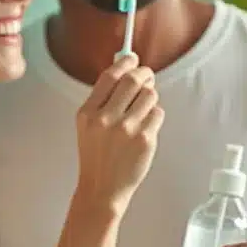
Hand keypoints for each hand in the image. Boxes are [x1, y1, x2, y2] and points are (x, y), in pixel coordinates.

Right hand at [74, 53, 163, 209]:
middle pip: (132, 80)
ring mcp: (127, 129)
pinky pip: (158, 113)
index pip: (109, 76)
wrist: (102, 187)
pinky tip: (145, 126)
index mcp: (88, 112)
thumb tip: (125, 71)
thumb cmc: (96, 156)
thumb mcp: (87, 125)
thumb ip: (102, 100)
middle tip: (147, 76)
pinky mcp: (145, 139)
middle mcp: (106, 119)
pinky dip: (155, 116)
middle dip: (144, 74)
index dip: (124, 63)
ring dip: (150, 97)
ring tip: (143, 108)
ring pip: (150, 95)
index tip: (132, 59)